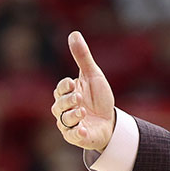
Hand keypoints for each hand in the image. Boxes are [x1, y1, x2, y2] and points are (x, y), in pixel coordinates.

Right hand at [51, 31, 116, 150]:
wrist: (110, 121)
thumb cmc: (98, 97)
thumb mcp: (93, 75)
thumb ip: (82, 57)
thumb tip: (74, 33)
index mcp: (67, 93)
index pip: (60, 89)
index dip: (65, 86)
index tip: (72, 83)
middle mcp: (64, 109)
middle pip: (59, 106)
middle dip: (68, 101)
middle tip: (79, 97)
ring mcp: (69, 124)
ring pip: (64, 121)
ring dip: (72, 116)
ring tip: (83, 111)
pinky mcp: (77, 137)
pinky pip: (72, 136)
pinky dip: (76, 133)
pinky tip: (84, 129)